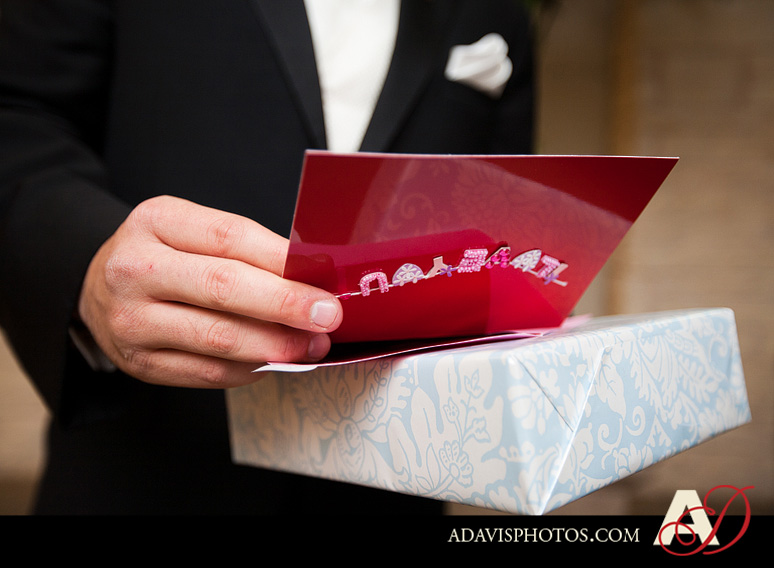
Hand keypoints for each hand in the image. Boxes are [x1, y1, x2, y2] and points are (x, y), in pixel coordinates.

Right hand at [77, 195, 341, 387]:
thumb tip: (313, 276)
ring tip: (311, 345)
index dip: (282, 261)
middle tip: (327, 317)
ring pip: (218, 338)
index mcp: (156, 221)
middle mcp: (134, 269)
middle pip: (223, 288)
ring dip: (276, 345)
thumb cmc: (164, 254)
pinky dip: (251, 369)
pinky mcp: (140, 363)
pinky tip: (275, 360)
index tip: (324, 278)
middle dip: (285, 305)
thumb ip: (247, 248)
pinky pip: (208, 372)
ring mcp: (132, 320)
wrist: (100, 288)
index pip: (229, 237)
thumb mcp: (193, 230)